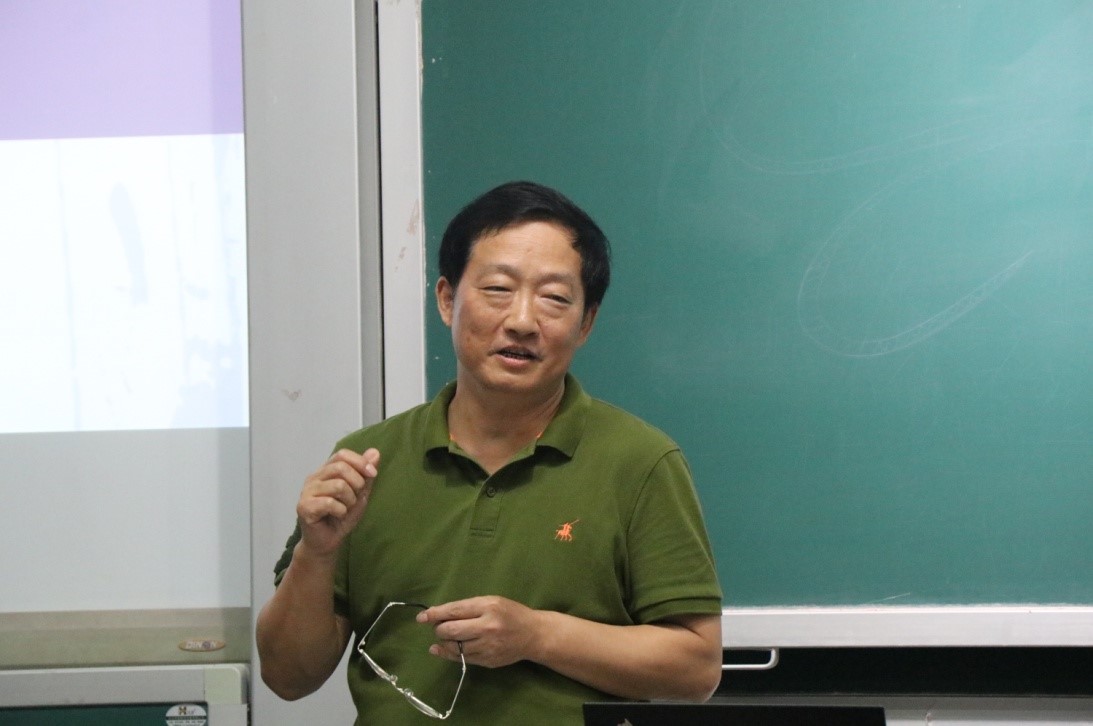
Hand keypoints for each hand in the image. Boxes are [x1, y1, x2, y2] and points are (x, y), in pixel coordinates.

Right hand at [296, 448, 379, 557]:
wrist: (327, 542)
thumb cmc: (342, 517)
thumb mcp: (360, 494)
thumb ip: (366, 474)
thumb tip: (375, 452)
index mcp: (326, 471)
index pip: (342, 454)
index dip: (360, 462)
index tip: (373, 474)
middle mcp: (314, 478)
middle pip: (340, 467)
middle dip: (357, 483)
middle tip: (356, 499)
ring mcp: (307, 491)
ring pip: (338, 485)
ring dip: (349, 500)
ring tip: (346, 509)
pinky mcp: (304, 507)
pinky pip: (330, 503)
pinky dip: (341, 511)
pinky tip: (337, 516)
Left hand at [416, 596, 543, 668]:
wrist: (533, 634)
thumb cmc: (510, 613)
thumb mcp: (491, 602)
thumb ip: (467, 607)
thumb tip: (438, 615)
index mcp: (488, 607)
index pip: (454, 611)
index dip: (435, 614)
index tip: (421, 617)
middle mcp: (488, 626)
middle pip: (451, 630)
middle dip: (438, 629)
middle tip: (437, 627)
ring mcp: (488, 646)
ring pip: (454, 647)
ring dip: (444, 642)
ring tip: (443, 637)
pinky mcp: (488, 661)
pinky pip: (462, 659)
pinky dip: (449, 654)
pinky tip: (442, 649)